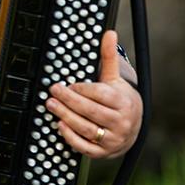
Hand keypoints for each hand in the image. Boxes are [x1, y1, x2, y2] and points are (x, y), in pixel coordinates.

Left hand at [46, 30, 141, 158]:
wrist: (134, 126)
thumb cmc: (120, 100)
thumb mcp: (115, 78)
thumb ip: (109, 57)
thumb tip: (109, 33)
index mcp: (123, 102)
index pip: (100, 95)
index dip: (82, 89)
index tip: (68, 84)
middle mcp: (121, 122)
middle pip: (91, 111)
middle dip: (69, 101)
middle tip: (52, 92)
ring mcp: (113, 139)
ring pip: (86, 129)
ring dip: (66, 117)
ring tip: (51, 105)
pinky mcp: (104, 152)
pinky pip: (86, 148)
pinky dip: (71, 138)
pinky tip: (59, 125)